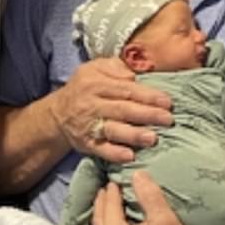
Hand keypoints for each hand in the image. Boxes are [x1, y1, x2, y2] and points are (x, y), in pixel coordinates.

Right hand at [50, 58, 171, 162]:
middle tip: (167, 119)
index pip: (125, 89)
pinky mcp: (86, 143)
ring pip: (113, 130)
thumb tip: (134, 75)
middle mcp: (91, 104)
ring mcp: (88, 125)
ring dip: (133, 135)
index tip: (167, 101)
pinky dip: (115, 154)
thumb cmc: (84, 87)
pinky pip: (101, 149)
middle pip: (122, 109)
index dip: (147, 96)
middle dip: (147, 115)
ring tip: (152, 138)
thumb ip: (115, 68)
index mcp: (95, 84)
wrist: (57, 113)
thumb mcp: (94, 68)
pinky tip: (129, 156)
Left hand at [92, 170, 216, 224]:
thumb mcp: (164, 219)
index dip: (111, 191)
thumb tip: (137, 174)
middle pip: (99, 220)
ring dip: (103, 217)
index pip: (109, 206)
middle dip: (101, 202)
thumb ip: (149, 194)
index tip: (113, 179)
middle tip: (105, 189)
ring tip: (108, 204)